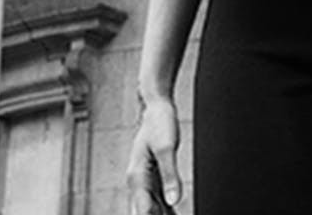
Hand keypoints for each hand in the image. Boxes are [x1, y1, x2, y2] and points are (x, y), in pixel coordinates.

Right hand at [127, 96, 181, 213]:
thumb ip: (171, 175)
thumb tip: (174, 202)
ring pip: (153, 210)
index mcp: (137, 177)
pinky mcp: (154, 177)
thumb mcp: (166, 148)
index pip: (143, 211)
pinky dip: (167, 211)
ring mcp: (145, 181)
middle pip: (145, 213)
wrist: (156, 107)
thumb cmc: (160, 123)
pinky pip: (160, 201)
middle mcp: (138, 183)